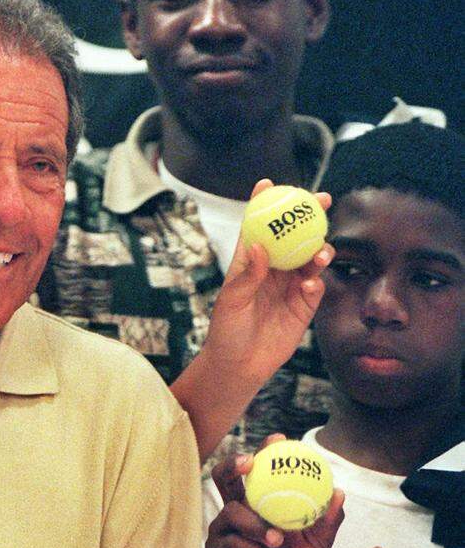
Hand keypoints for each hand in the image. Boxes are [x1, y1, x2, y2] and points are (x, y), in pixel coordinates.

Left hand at [201, 179, 332, 389]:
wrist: (240, 365)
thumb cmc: (226, 330)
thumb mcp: (232, 301)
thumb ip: (248, 275)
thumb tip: (259, 247)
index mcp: (248, 262)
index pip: (256, 227)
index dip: (262, 204)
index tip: (269, 182)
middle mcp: (271, 269)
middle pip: (293, 236)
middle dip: (308, 216)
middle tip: (322, 200)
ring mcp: (289, 286)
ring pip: (310, 258)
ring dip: (318, 250)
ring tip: (320, 253)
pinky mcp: (304, 305)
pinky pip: (316, 286)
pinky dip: (316, 281)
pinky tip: (311, 284)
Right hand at [206, 434, 343, 547]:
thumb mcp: (316, 546)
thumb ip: (326, 521)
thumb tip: (339, 492)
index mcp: (259, 504)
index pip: (256, 472)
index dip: (263, 451)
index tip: (277, 439)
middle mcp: (237, 512)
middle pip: (223, 477)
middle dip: (233, 466)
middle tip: (249, 464)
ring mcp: (224, 530)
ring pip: (231, 511)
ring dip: (257, 524)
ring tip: (277, 541)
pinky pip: (232, 541)